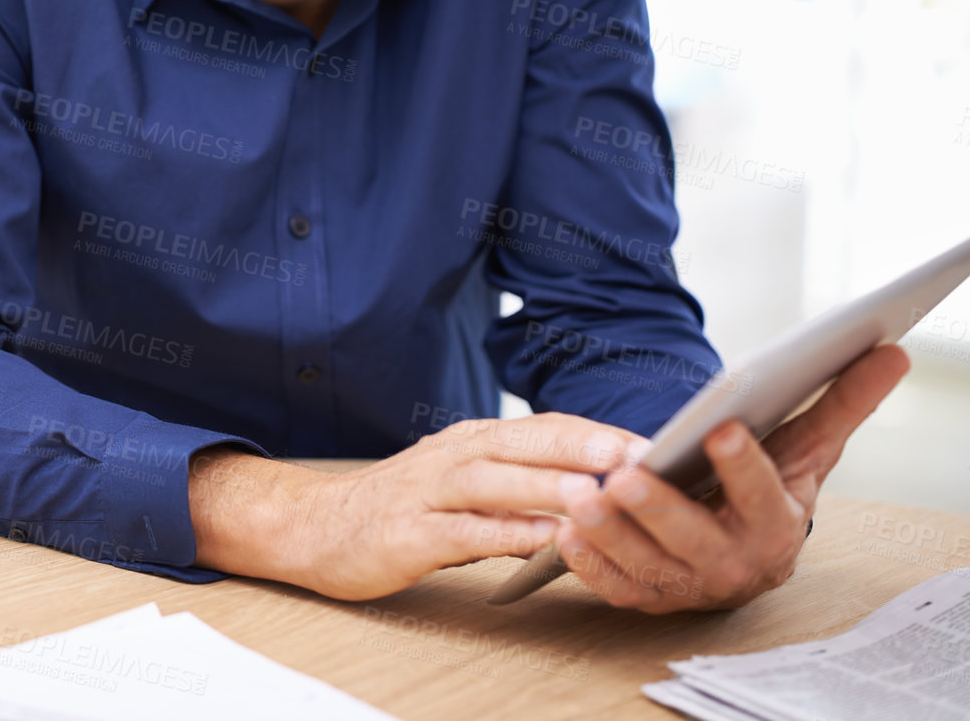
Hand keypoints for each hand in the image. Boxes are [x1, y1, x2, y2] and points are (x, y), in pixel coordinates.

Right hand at [190, 412, 649, 600]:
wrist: (316, 527)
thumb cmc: (400, 507)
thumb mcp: (458, 481)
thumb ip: (515, 479)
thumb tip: (591, 483)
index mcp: (469, 441)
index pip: (540, 427)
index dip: (595, 431)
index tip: (653, 441)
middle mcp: (451, 456)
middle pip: (524, 442)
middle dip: (584, 445)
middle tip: (640, 454)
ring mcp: (427, 493)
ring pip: (497, 481)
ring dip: (551, 484)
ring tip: (602, 490)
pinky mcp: (408, 534)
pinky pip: (465, 532)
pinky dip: (507, 534)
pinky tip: (545, 542)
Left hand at [554, 343, 910, 612]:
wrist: (744, 548)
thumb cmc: (771, 487)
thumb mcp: (805, 449)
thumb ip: (840, 403)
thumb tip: (892, 349)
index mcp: (776, 527)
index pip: (763, 498)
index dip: (744, 466)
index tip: (721, 430)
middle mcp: (733, 565)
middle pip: (694, 540)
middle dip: (658, 509)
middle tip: (623, 476)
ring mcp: (686, 585)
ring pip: (646, 564)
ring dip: (610, 532)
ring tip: (579, 493)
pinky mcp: (646, 596)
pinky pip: (614, 585)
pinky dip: (588, 562)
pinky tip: (564, 531)